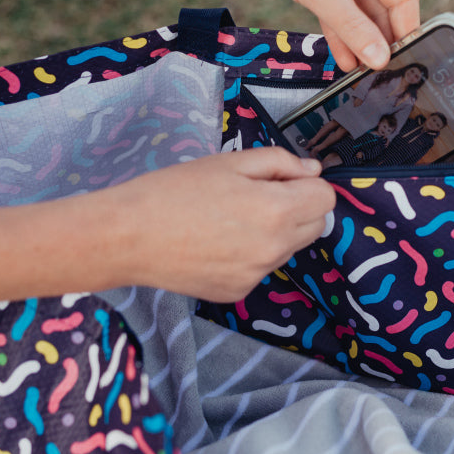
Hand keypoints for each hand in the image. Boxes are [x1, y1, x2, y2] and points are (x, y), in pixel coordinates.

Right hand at [101, 148, 334, 302]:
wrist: (127, 237)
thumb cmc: (174, 191)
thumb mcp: (230, 161)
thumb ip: (280, 163)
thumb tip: (312, 170)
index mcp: (277, 211)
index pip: (326, 198)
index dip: (307, 183)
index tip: (282, 178)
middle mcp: (274, 249)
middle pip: (315, 225)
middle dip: (298, 207)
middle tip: (256, 195)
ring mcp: (257, 276)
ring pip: (289, 248)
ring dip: (276, 231)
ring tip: (230, 218)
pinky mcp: (238, 292)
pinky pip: (261, 268)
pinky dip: (251, 254)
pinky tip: (217, 242)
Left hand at [212, 0, 419, 70]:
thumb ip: (353, 28)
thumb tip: (381, 59)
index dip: (405, 31)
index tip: (403, 63)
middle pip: (383, 5)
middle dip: (380, 39)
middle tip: (380, 75)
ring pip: (359, 10)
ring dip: (359, 40)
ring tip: (360, 74)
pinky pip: (339, 8)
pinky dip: (340, 30)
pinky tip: (344, 58)